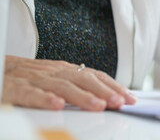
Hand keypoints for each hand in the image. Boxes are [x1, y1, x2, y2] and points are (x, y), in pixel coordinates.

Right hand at [1, 55, 136, 110]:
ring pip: (62, 86)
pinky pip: (30, 93)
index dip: (113, 86)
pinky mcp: (14, 88)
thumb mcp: (54, 77)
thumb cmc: (26, 76)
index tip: (130, 98)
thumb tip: (105, 96)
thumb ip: (76, 85)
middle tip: (120, 102)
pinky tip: (57, 105)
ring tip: (99, 106)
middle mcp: (53, 72)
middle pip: (83, 78)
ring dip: (83, 96)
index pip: (94, 75)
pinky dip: (44, 98)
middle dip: (104, 91)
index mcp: (64, 69)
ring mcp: (34, 79)